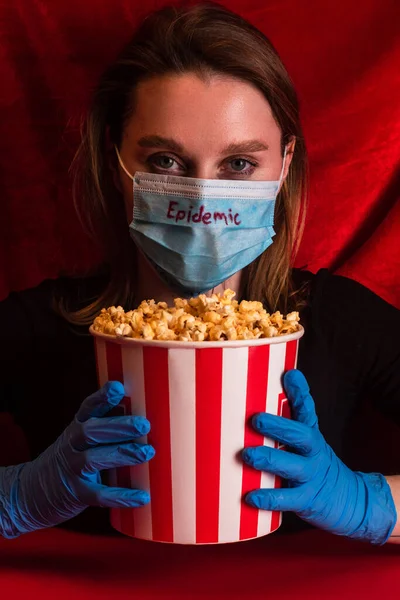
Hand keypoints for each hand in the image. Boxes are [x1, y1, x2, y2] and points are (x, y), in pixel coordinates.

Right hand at [0, 382, 153, 537]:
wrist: (29, 494)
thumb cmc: (68, 461)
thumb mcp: (79, 440)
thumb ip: (104, 428)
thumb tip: (141, 413)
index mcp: (76, 428)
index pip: (88, 408)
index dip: (102, 398)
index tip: (117, 388)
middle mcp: (72, 445)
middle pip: (91, 431)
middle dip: (118, 426)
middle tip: (144, 425)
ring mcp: (72, 470)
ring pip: (94, 459)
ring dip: (121, 454)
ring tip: (147, 452)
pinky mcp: (76, 494)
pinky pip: (99, 495)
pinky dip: (121, 496)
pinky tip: (142, 497)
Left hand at [242, 370, 395, 543]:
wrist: (350, 500)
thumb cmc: (317, 465)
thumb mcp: (309, 440)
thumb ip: (294, 416)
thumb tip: (286, 376)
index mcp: (311, 437)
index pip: (308, 411)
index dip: (300, 393)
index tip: (290, 375)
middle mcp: (313, 453)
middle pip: (301, 436)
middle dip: (279, 427)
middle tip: (256, 419)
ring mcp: (311, 477)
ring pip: (292, 467)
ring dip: (269, 460)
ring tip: (248, 455)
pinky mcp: (307, 500)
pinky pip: (287, 500)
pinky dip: (268, 498)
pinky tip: (250, 496)